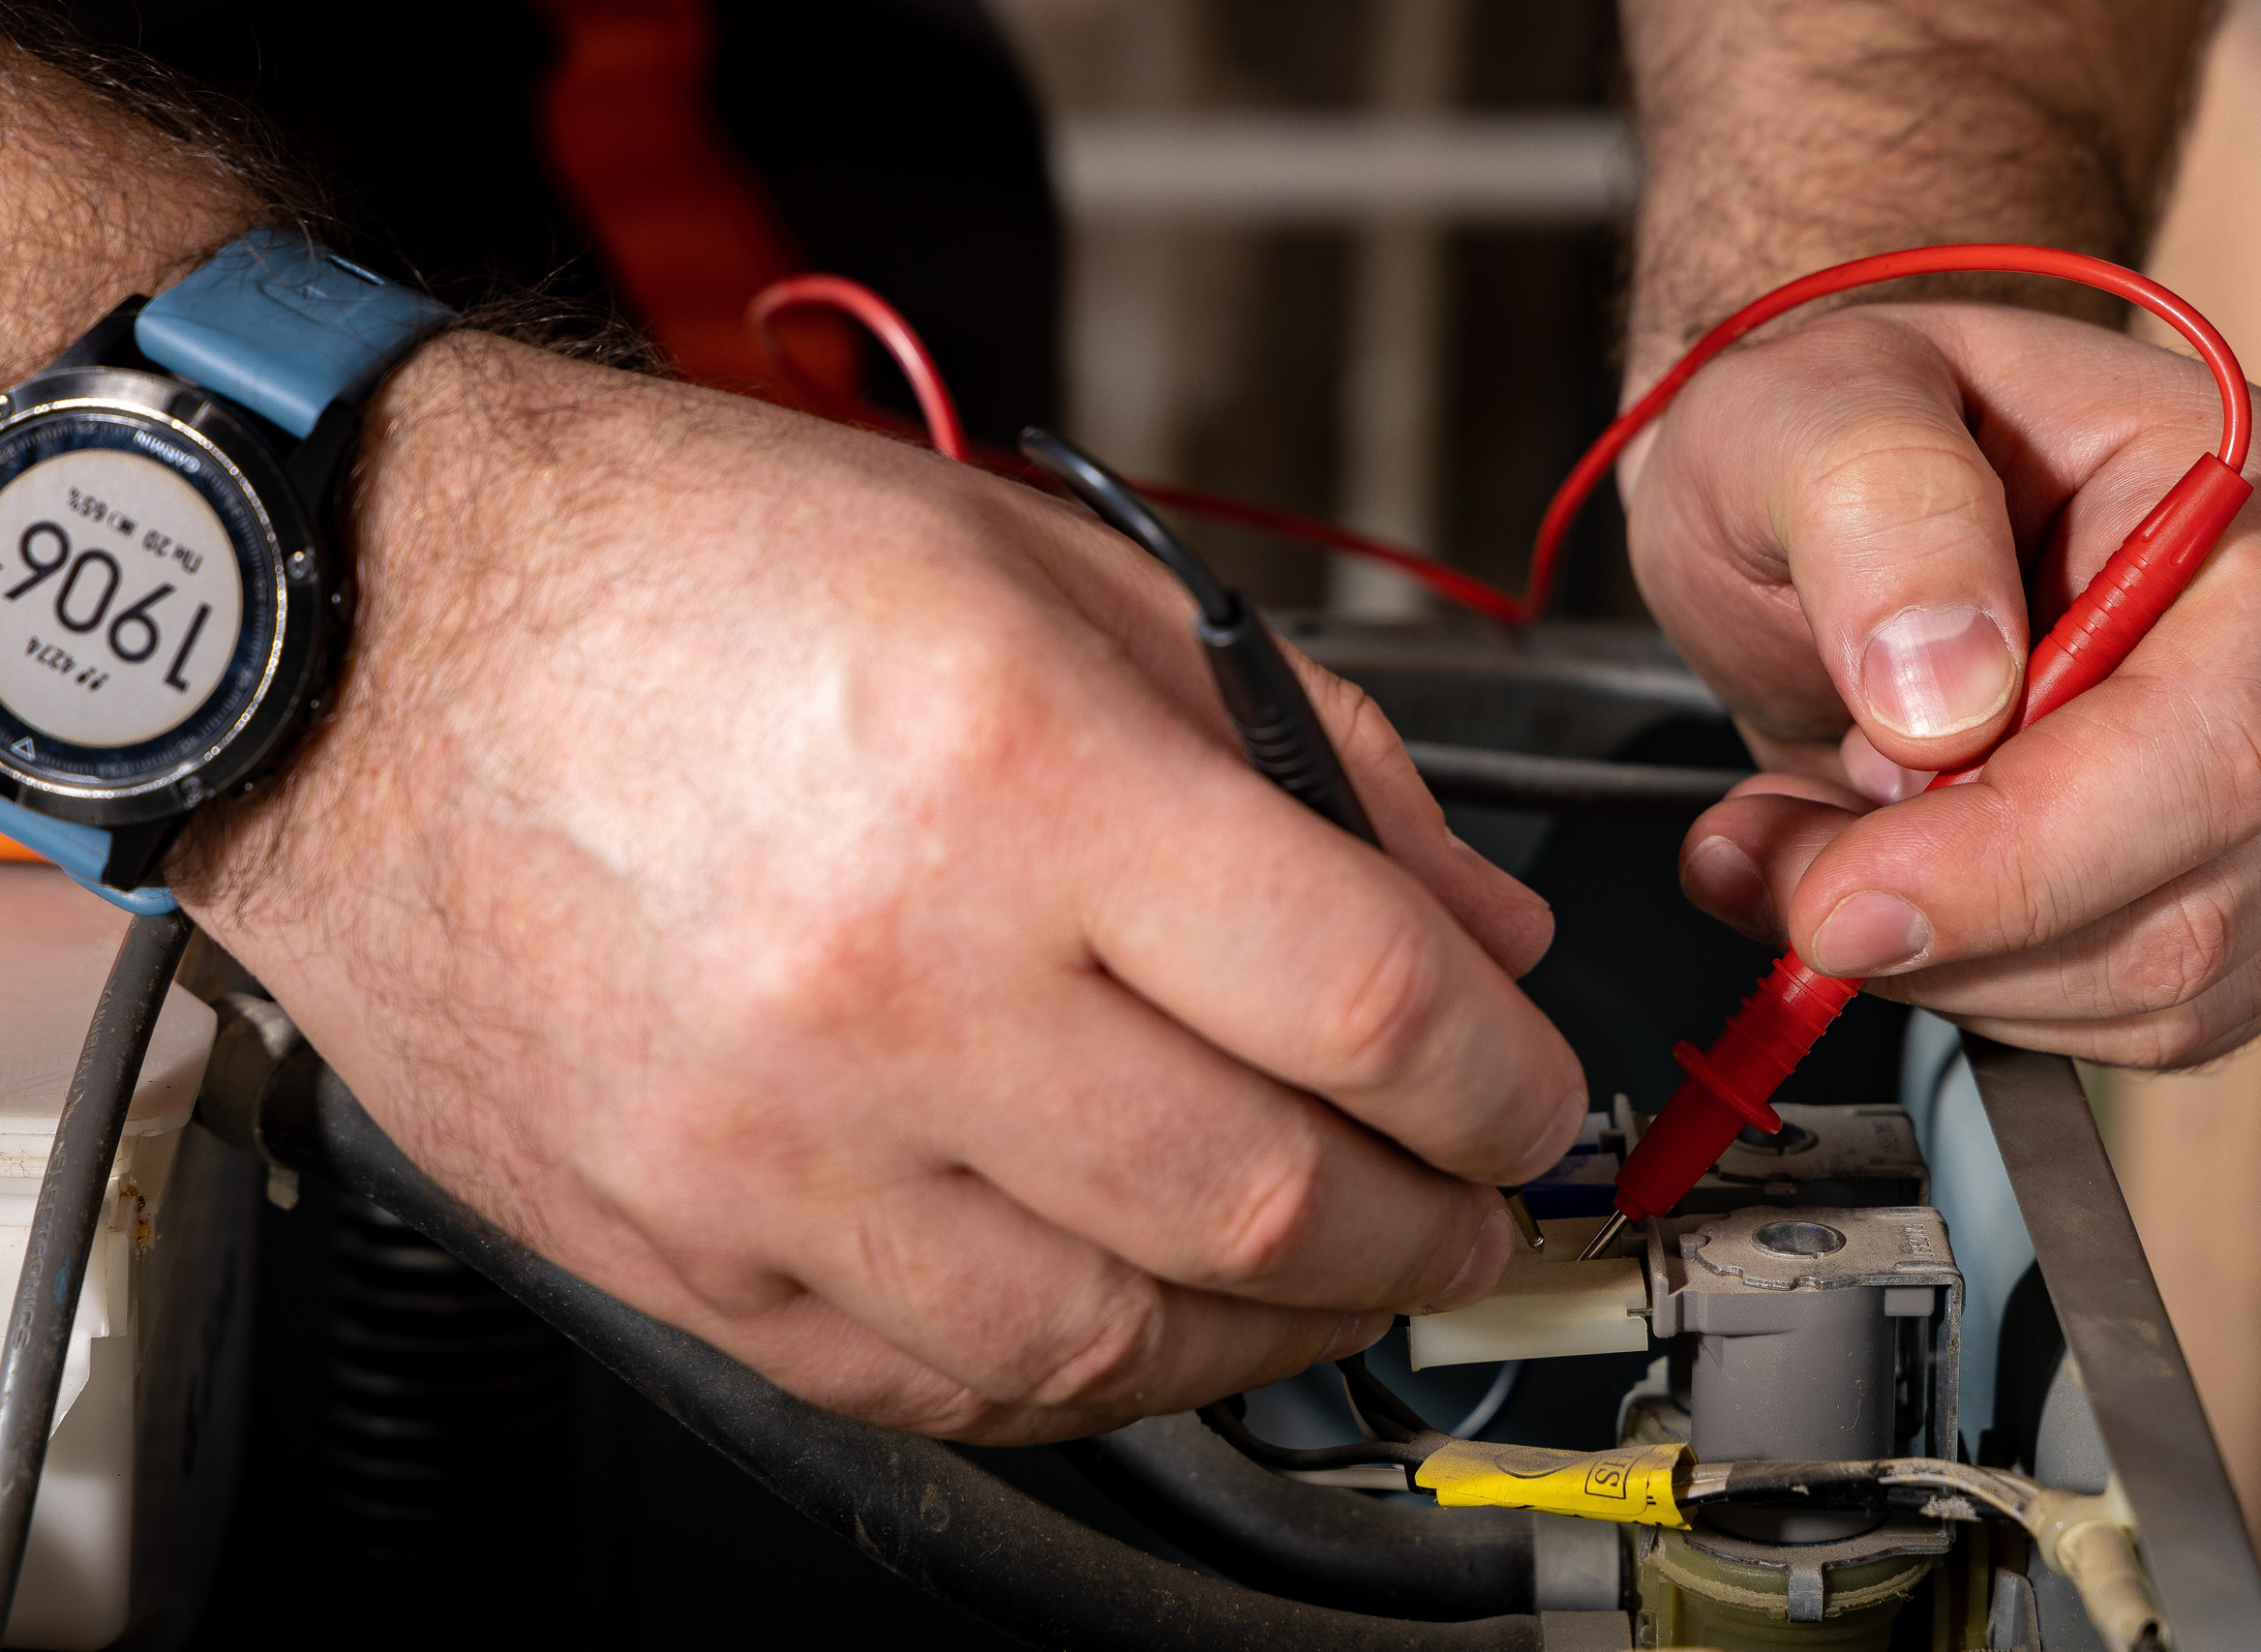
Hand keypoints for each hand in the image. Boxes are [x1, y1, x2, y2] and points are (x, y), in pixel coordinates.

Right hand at [177, 335, 1585, 1441]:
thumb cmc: (673, 574)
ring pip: (1115, 1342)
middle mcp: (891, 986)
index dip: (1503, 1078)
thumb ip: (1297, 750)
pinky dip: (1091, 1376)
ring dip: (1284, 1327)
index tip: (1531, 1093)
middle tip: (1478, 1207)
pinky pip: (939, 1386)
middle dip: (1435, 1227)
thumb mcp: (1036, 571)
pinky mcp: (680, 1249)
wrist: (357, 651)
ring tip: (1341, 1269)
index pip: (1363, 1003)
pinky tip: (1148, 1313)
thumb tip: (1462, 923)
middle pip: (1267, 1201)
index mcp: (1010, 778)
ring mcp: (769, 1151)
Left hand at [1622, 303, 2260, 1066]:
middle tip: (1779, 862)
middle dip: (1950, 927)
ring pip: (2156, 994)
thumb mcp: (1804, 403)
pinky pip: (2126, 1020)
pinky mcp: (2222, 892)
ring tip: (1800, 846)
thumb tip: (1947, 693)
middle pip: (2195, 907)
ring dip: (1936, 966)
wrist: (1812, 491)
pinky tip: (1870, 889)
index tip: (1840, 900)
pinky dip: (1965, 989)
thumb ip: (1875, 510)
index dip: (2016, 864)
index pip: (2215, 750)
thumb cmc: (1832, 427)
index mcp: (2247, 503)